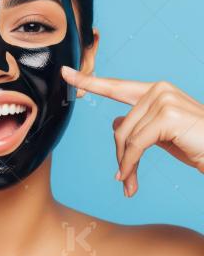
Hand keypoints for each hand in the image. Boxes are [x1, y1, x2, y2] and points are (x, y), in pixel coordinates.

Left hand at [62, 66, 203, 196]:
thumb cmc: (197, 146)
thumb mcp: (161, 136)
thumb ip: (138, 127)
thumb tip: (115, 125)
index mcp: (155, 91)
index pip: (116, 87)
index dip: (89, 82)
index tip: (65, 74)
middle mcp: (158, 89)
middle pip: (119, 126)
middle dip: (120, 154)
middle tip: (124, 178)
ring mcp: (164, 100)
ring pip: (125, 136)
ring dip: (126, 163)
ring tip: (129, 182)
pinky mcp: (168, 115)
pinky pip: (136, 145)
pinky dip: (130, 164)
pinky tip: (129, 179)